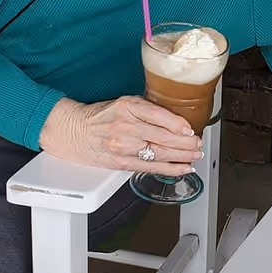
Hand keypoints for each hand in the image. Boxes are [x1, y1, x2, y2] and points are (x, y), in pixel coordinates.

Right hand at [40, 95, 201, 171]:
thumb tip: (176, 121)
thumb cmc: (100, 116)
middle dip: (186, 143)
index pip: (160, 116)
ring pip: (160, 154)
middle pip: (164, 137)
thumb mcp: (124, 103)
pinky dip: (170, 169)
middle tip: (198, 143)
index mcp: (127, 106)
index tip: (190, 129)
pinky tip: (183, 168)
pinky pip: (150, 167)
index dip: (179, 125)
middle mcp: (126, 126)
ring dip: (183, 156)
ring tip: (196, 155)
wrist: (72, 131)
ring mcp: (123, 146)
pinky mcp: (121, 162)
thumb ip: (147, 109)